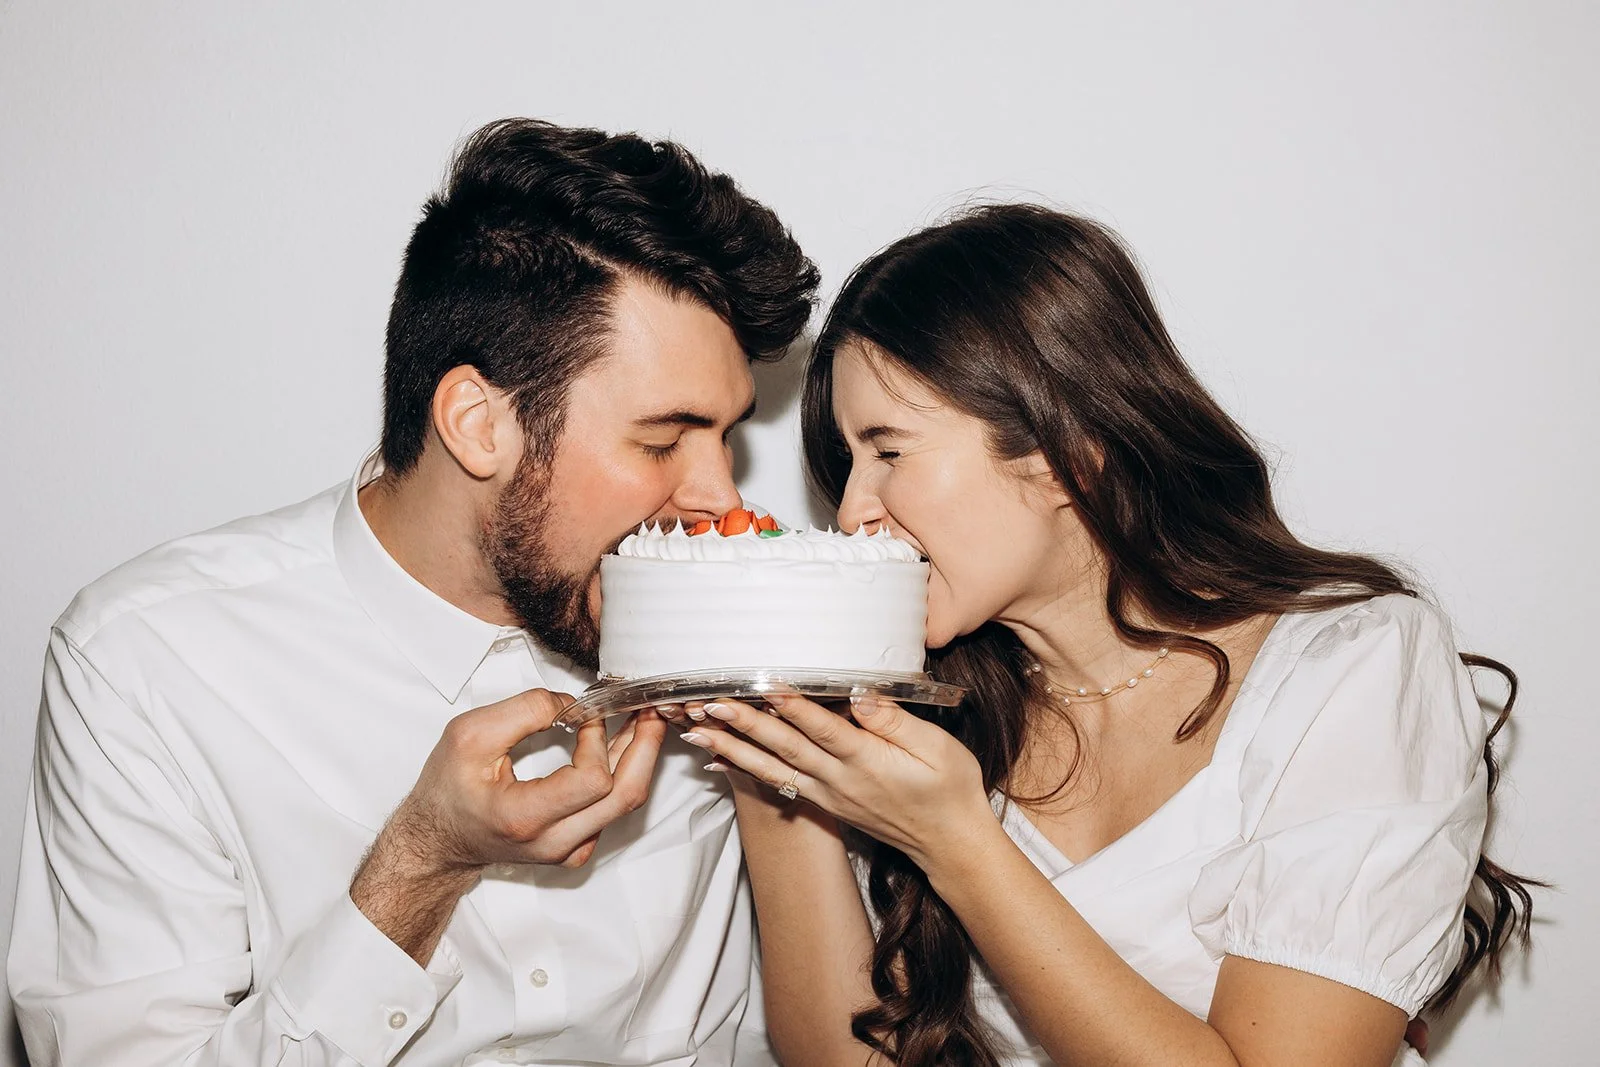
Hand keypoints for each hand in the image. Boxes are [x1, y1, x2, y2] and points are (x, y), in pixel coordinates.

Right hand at [388, 690, 665, 872]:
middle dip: (644, 746)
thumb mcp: (469, 735)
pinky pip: (613, 810)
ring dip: (637, 757)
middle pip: (625, 796)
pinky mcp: (577, 847)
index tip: (586, 715)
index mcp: (525, 818)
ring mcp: (569, 850)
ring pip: (624, 803)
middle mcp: (553, 842)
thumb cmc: (447, 790)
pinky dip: (623, 774)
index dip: (598, 740)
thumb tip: (573, 703)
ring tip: (638, 719)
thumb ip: (525, 711)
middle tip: (647, 709)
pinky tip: (619, 746)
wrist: (439, 839)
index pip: (593, 781)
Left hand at [679, 693, 991, 867]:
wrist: (949, 844)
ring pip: (771, 767)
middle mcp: (839, 780)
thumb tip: (860, 695)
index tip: (764, 686)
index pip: (823, 729)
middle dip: (744, 724)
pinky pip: (777, 784)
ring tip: (695, 730)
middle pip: (784, 747)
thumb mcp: (939, 749)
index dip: (793, 706)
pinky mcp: (823, 803)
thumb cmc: (950, 790)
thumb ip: (895, 722)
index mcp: (868, 762)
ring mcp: (827, 794)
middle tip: (708, 704)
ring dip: (731, 748)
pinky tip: (717, 762)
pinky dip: (745, 771)